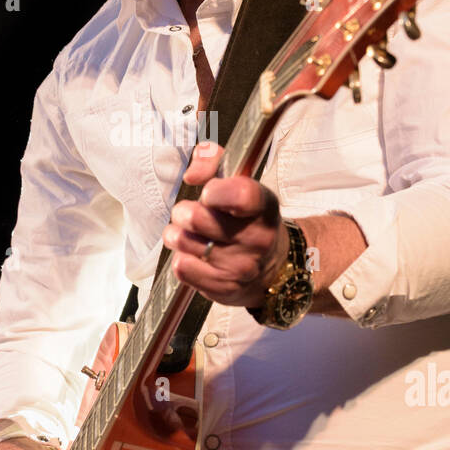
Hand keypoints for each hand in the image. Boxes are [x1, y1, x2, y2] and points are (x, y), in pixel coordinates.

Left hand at [161, 140, 288, 306]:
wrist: (271, 268)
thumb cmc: (246, 219)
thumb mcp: (238, 182)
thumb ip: (212, 160)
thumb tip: (192, 174)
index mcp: (263, 206)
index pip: (240, 195)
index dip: (214, 191)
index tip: (208, 193)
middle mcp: (257, 239)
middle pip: (197, 218)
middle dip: (184, 212)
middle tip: (189, 214)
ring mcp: (242, 266)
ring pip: (184, 242)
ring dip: (178, 235)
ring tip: (188, 234)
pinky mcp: (224, 288)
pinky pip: (182, 268)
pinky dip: (182, 259)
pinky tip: (194, 256)